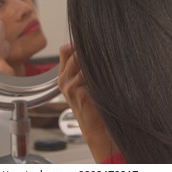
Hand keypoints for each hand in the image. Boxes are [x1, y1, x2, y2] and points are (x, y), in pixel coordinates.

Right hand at [58, 43, 118, 162]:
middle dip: (90, 52)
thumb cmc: (94, 104)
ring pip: (83, 63)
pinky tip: (106, 80)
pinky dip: (100, 75)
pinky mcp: (79, 94)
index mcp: (63, 75)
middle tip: (105, 52)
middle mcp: (64, 80)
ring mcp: (70, 87)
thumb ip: (84, 66)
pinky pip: (90, 76)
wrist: (96, 128)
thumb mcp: (85, 82)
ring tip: (108, 69)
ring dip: (97, 64)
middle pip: (75, 54)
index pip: (66, 50)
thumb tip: (95, 45)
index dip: (78, 45)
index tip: (93, 43)